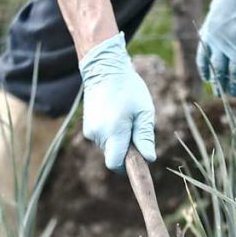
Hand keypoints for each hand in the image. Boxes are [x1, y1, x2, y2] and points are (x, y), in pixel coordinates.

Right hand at [80, 32, 155, 172]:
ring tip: (126, 118)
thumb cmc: (129, 88)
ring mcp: (89, 131)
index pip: (115, 164)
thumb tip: (148, 159)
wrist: (104, 69)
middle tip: (136, 129)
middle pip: (113, 157)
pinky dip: (111, 134)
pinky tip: (117, 116)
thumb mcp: (144, 111)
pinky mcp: (87, 127)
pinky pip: (102, 139)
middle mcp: (97, 134)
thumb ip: (145, 137)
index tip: (138, 159)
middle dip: (126, 151)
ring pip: (108, 148)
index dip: (127, 167)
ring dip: (119, 141)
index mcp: (113, 132)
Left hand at [196, 0, 235, 96]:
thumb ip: (215, 26)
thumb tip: (215, 37)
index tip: (209, 80)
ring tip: (234, 94)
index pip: (204, 60)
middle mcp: (221, 45)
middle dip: (219, 84)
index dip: (206, 71)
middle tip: (220, 93)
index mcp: (209, 34)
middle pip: (219, 70)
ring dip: (234, 87)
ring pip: (235, 74)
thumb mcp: (217, 9)